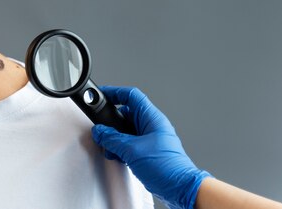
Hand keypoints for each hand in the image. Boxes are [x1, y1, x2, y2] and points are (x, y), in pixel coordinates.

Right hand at [91, 86, 210, 208]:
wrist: (181, 189)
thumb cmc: (168, 167)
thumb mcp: (132, 150)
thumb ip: (112, 139)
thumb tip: (100, 132)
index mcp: (152, 118)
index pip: (131, 96)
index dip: (115, 92)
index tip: (102, 94)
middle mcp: (152, 126)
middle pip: (126, 115)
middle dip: (111, 123)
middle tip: (102, 128)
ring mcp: (151, 139)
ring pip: (127, 131)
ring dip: (115, 139)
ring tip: (110, 147)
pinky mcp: (148, 151)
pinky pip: (130, 144)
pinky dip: (121, 148)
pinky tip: (117, 156)